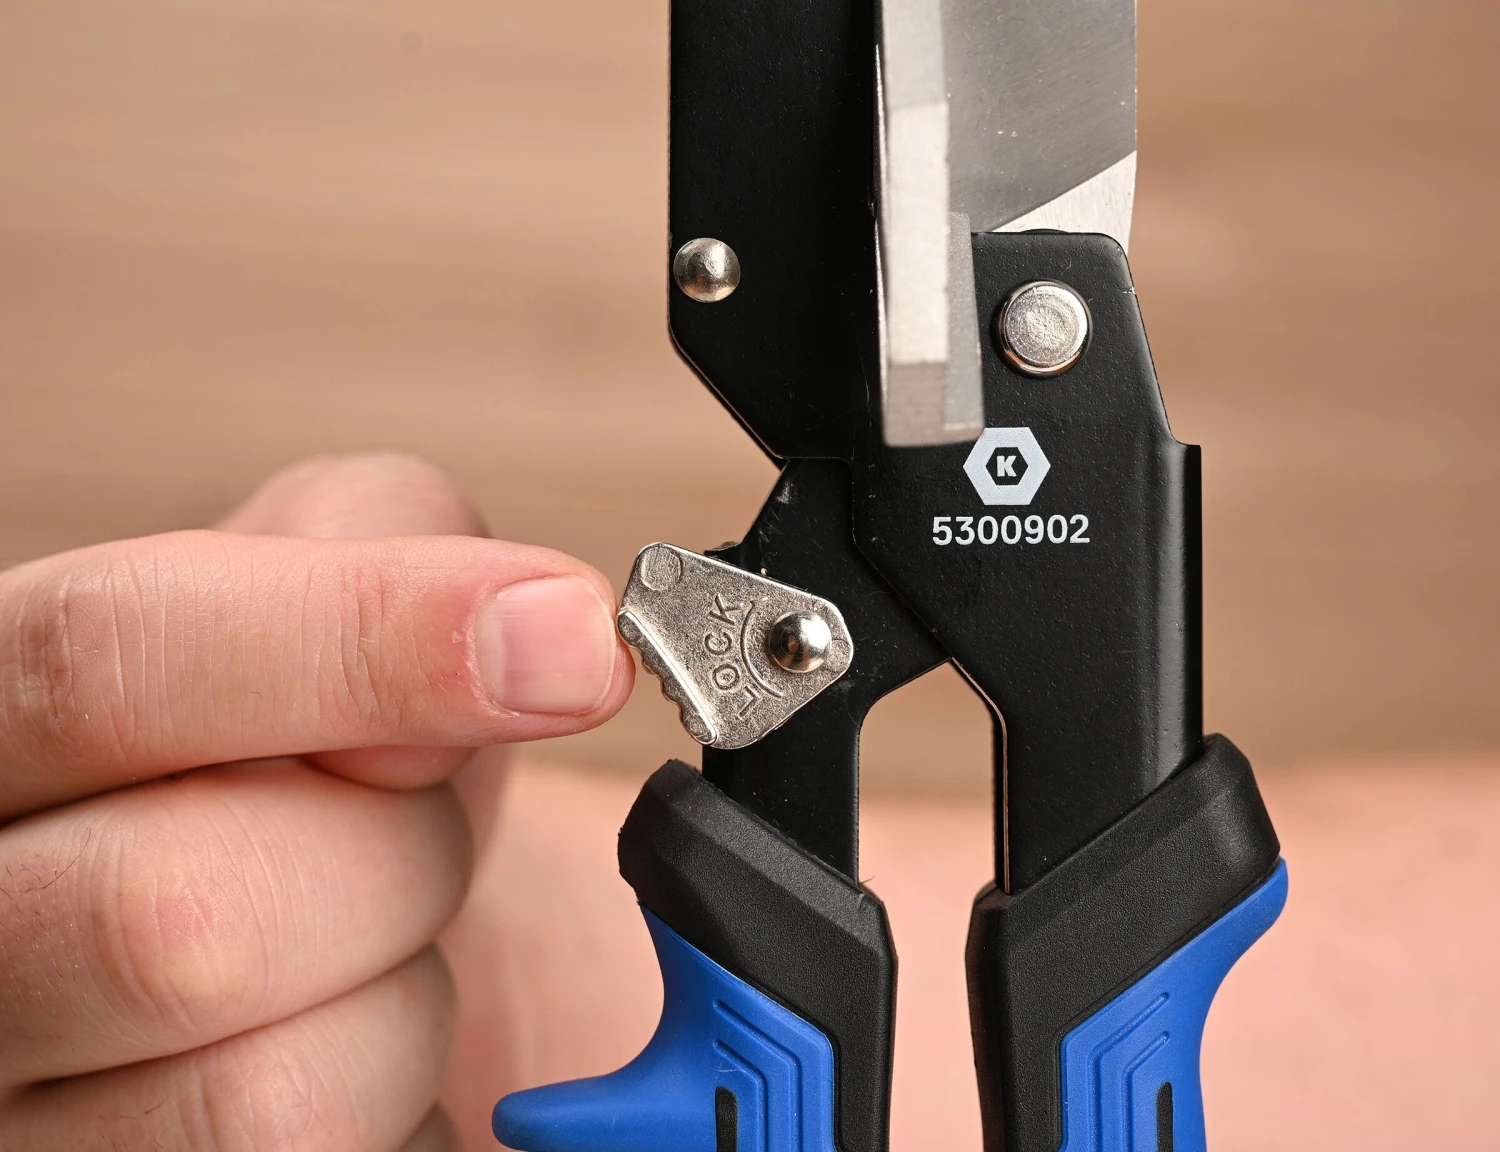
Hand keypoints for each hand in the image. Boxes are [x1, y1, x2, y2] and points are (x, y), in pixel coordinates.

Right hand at [0, 453, 632, 1150]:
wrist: (344, 925)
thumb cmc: (334, 754)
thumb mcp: (348, 587)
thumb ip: (401, 544)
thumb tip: (535, 635)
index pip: (102, 661)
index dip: (358, 645)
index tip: (562, 648)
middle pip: (183, 915)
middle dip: (393, 859)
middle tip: (411, 830)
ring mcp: (24, 1121)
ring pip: (273, 1100)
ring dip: (401, 1004)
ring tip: (369, 949)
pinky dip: (408, 1110)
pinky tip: (355, 1047)